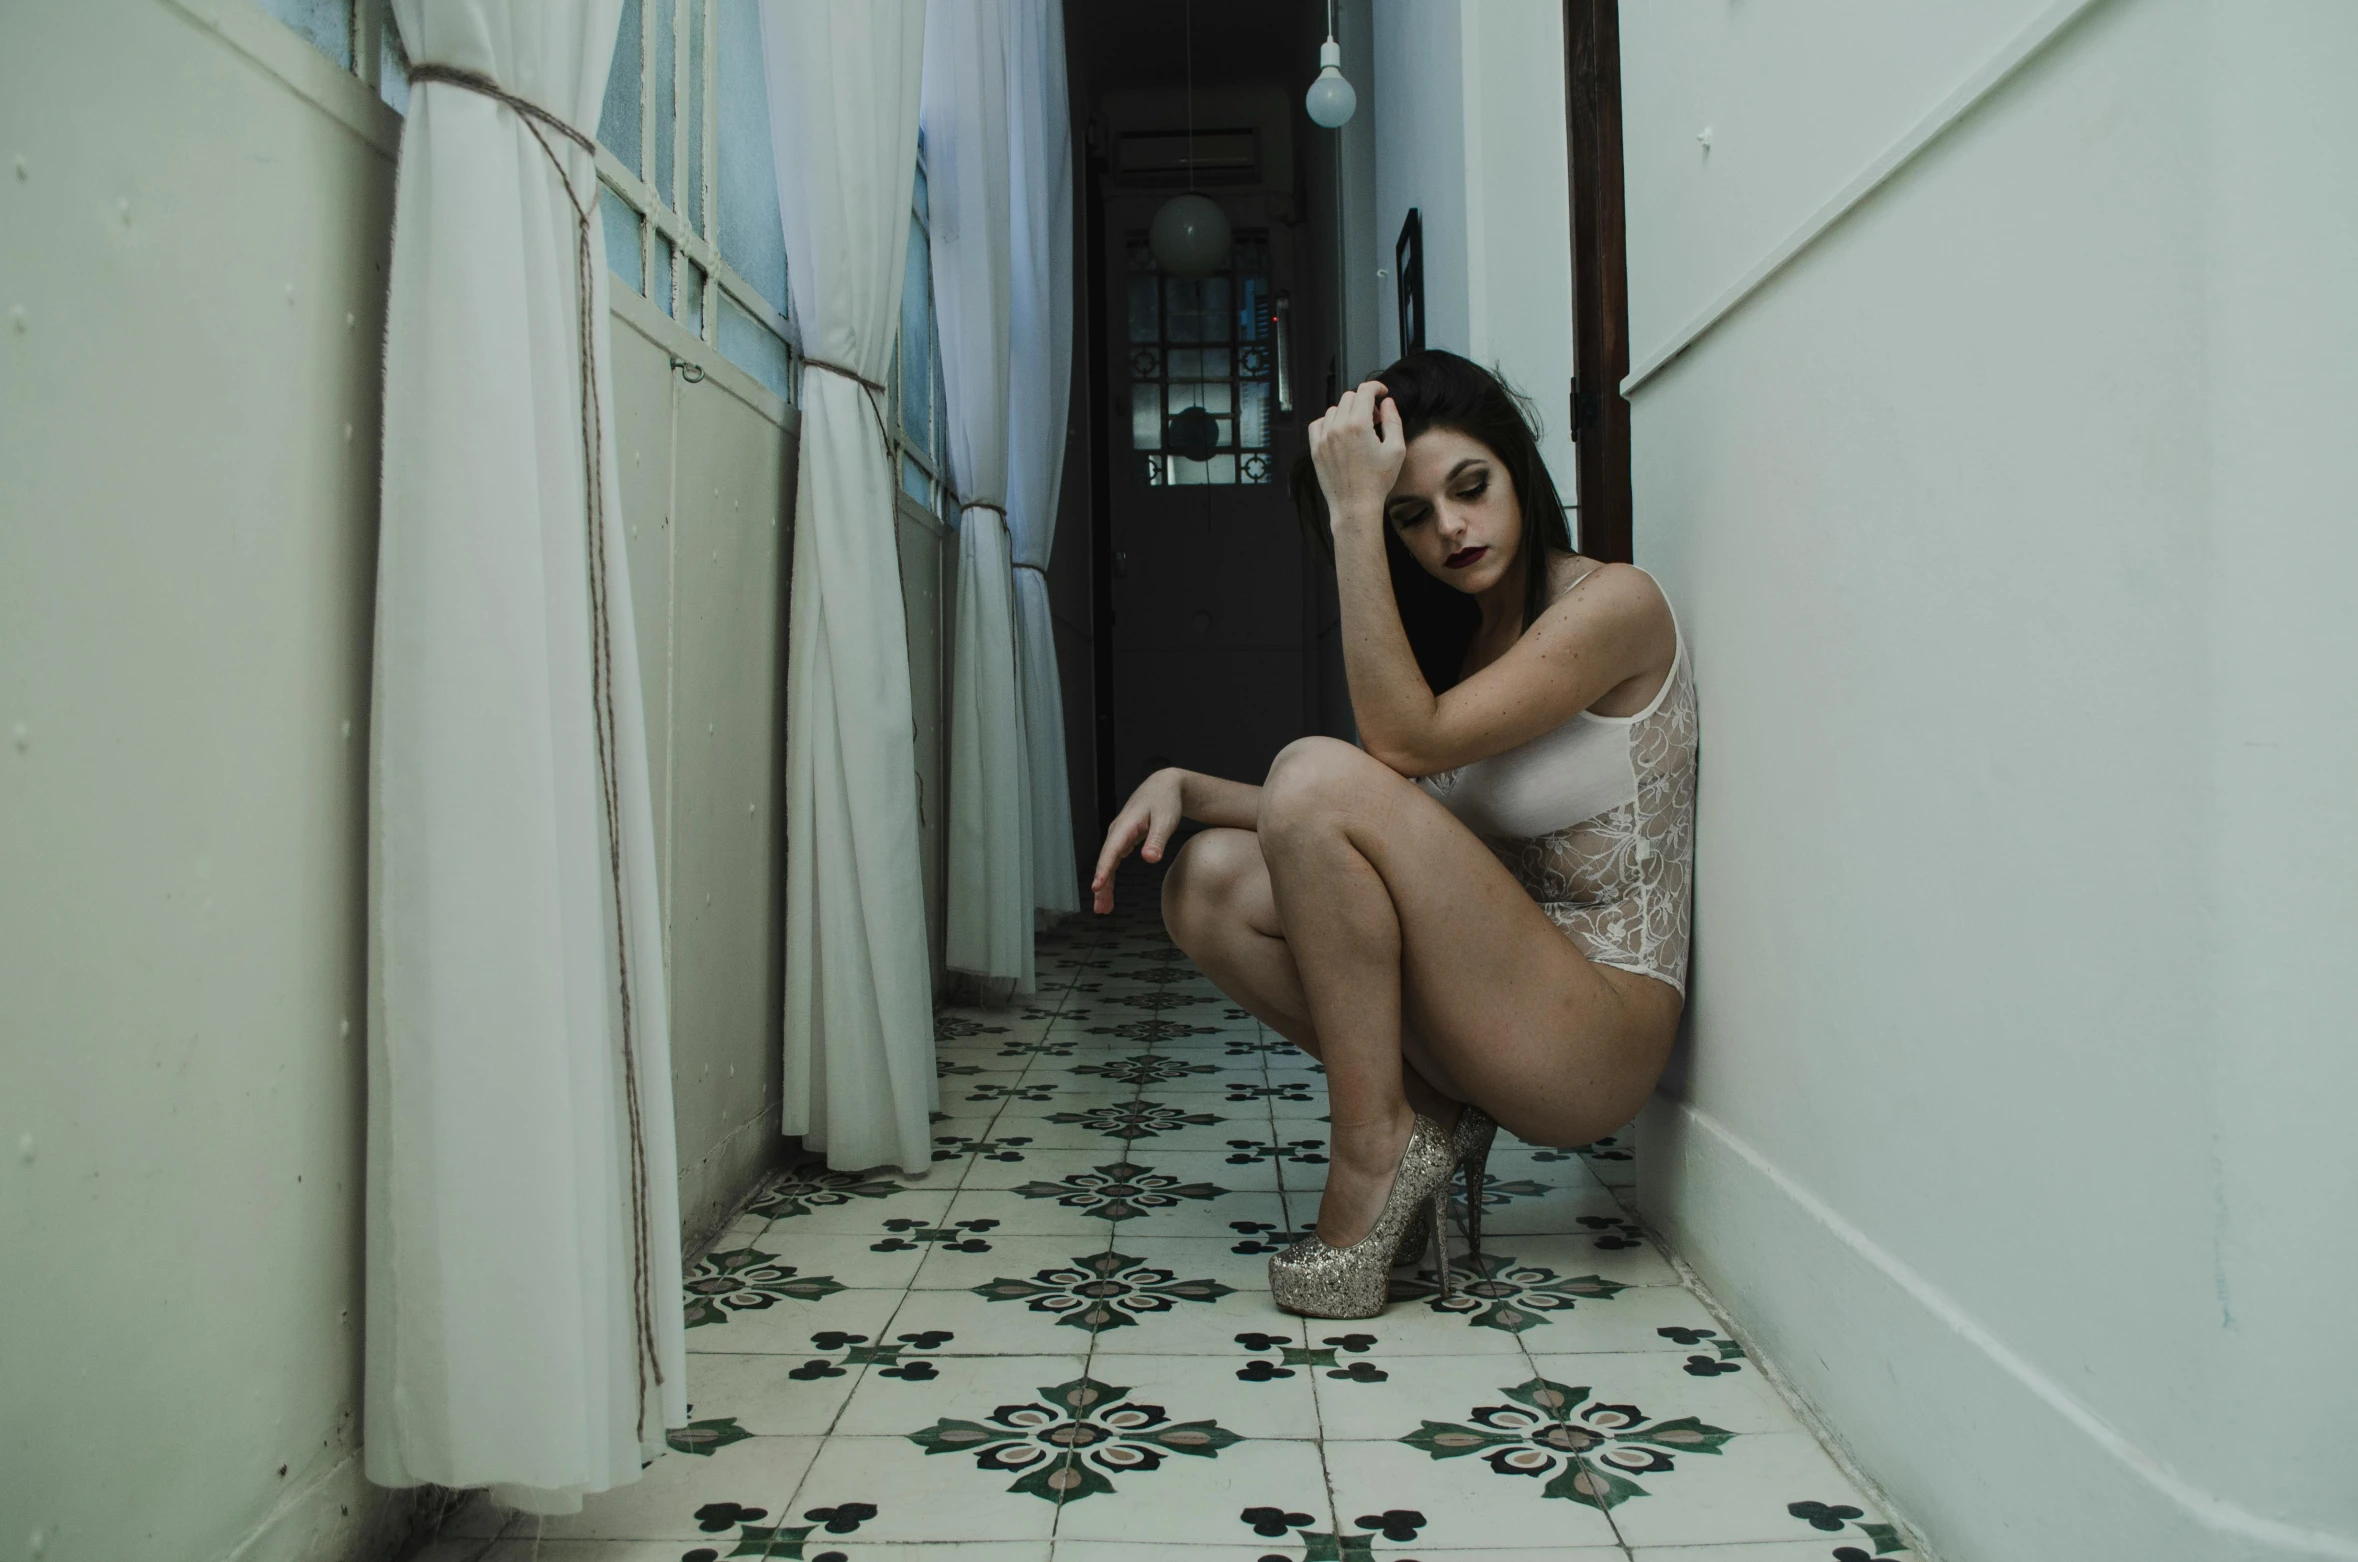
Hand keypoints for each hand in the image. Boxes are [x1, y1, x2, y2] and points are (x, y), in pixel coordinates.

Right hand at [1090, 768, 1184, 914]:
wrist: (1165, 786)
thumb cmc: (1166, 801)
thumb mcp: (1166, 820)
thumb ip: (1157, 840)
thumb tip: (1150, 860)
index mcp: (1125, 825)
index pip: (1111, 851)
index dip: (1103, 870)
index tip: (1097, 886)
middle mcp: (1118, 831)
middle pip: (1106, 862)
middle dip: (1102, 886)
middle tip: (1100, 909)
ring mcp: (1119, 836)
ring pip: (1108, 864)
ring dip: (1104, 886)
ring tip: (1103, 908)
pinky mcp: (1124, 840)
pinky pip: (1113, 861)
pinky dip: (1110, 877)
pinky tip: (1108, 892)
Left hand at [1308, 380, 1405, 532]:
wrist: (1355, 506)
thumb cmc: (1378, 481)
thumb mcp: (1396, 449)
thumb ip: (1393, 420)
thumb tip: (1387, 402)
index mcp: (1358, 424)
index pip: (1364, 391)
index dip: (1376, 387)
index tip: (1382, 393)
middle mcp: (1337, 427)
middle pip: (1349, 397)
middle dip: (1364, 402)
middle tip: (1375, 418)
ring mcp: (1323, 438)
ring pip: (1334, 410)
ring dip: (1347, 413)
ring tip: (1358, 429)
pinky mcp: (1315, 449)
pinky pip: (1318, 424)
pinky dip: (1329, 423)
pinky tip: (1340, 434)